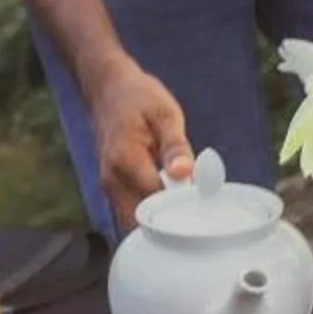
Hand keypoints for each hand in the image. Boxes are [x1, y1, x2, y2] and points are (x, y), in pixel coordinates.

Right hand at [86, 61, 193, 231]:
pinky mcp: (113, 189)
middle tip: (199, 212)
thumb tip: (185, 174)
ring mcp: (109, 187)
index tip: (204, 203)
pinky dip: (151, 216)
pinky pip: (131, 213)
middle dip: (170, 225)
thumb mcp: (165, 113)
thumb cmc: (138, 97)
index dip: (182, 208)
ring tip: (187, 207)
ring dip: (160, 222)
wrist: (108, 89)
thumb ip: (175, 146)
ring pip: (134, 223)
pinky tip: (172, 203)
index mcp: (125, 160)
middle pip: (141, 222)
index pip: (156, 202)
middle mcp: (112, 180)